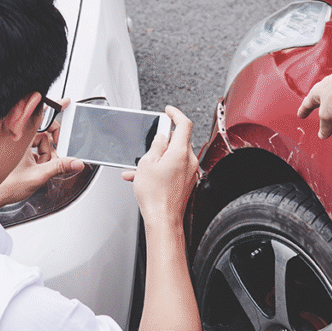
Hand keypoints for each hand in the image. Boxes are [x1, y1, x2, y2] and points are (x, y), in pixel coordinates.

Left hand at [0, 99, 83, 210]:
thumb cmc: (6, 184)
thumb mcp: (38, 175)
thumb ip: (59, 168)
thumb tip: (76, 163)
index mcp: (22, 138)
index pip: (41, 116)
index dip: (54, 107)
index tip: (65, 103)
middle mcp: (20, 138)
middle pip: (45, 131)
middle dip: (53, 142)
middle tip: (58, 153)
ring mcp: (20, 146)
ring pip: (41, 142)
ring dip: (46, 154)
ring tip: (41, 167)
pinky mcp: (20, 153)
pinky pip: (36, 149)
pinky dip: (41, 157)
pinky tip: (38, 167)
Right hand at [121, 107, 198, 229]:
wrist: (163, 219)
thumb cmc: (155, 196)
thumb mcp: (147, 164)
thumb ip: (156, 145)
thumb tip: (162, 136)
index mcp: (180, 152)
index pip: (184, 124)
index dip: (176, 114)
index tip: (169, 111)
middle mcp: (190, 161)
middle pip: (180, 140)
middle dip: (164, 140)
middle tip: (151, 141)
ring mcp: (190, 173)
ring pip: (175, 156)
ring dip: (159, 157)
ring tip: (141, 167)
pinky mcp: (187, 182)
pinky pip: (175, 169)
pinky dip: (162, 169)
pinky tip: (146, 177)